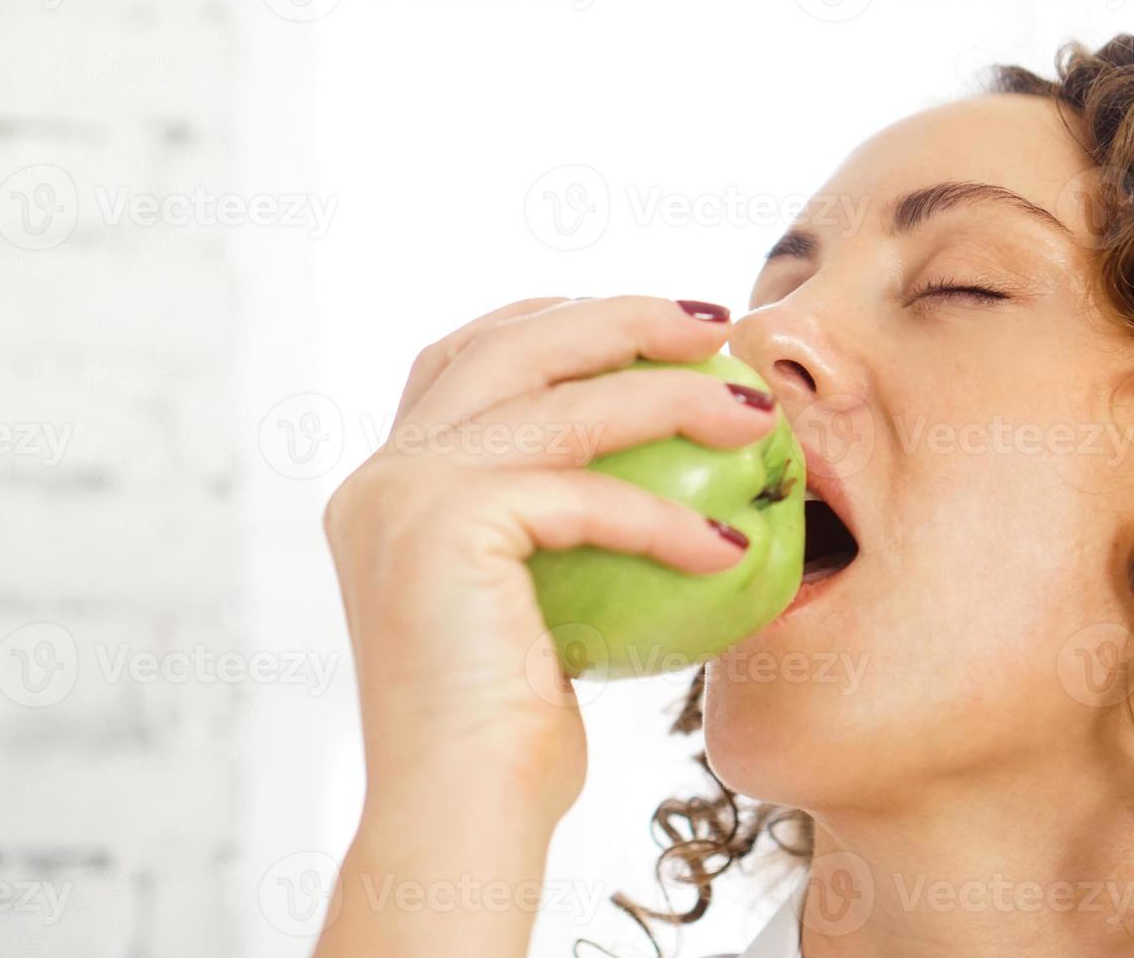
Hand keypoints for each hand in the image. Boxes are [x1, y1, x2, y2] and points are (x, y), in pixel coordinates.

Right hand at [316, 295, 775, 955]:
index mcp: (390, 484)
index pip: (470, 355)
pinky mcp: (444, 526)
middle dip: (621, 317)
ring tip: (751, 416)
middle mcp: (381, 475)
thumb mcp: (536, 605)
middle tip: (715, 325)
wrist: (462, 816)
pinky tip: (728, 550)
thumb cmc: (513, 732)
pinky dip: (666, 521)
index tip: (658, 325)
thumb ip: (556, 525)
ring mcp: (403, 494)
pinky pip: (586, 495)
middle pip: (511, 343)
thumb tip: (658, 473)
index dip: (563, 318)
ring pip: (558, 399)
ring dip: (669, 395)